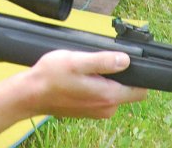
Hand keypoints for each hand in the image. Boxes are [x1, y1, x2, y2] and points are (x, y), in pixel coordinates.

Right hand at [22, 49, 144, 119]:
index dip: (137, 75)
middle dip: (117, 75)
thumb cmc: (51, 76)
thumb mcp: (77, 61)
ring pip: (112, 92)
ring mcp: (97, 111)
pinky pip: (101, 97)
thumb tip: (126, 59)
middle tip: (95, 60)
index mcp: (108, 96)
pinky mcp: (88, 111)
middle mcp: (107, 108)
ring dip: (104, 79)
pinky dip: (95, 86)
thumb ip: (103, 61)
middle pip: (126, 90)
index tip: (124, 62)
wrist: (31, 94)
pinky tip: (78, 78)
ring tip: (84, 67)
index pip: (139, 91)